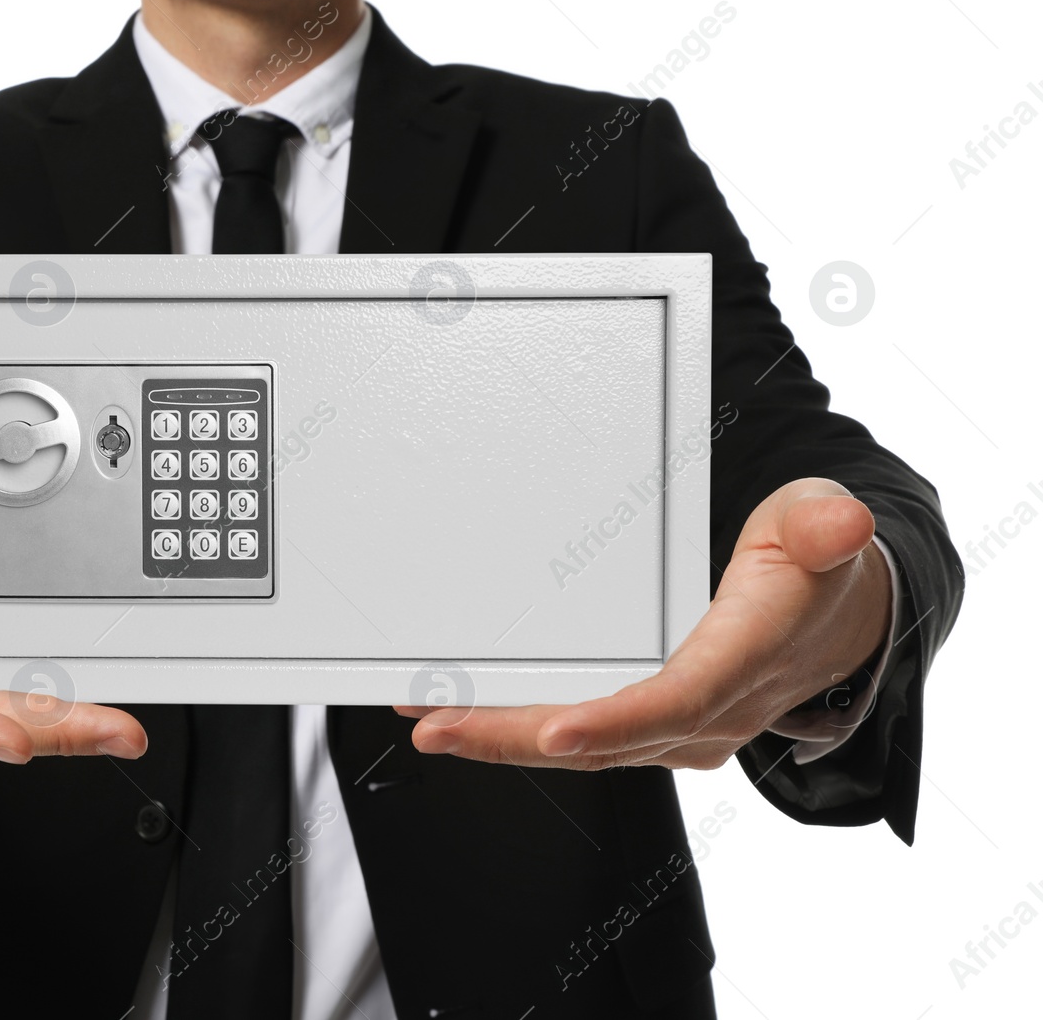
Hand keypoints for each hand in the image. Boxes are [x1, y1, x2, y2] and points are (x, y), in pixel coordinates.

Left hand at [400, 477, 893, 769]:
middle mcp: (707, 712)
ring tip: (429, 721)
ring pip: (581, 746)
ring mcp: (676, 727)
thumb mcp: (822, 530)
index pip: (676, 701)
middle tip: (438, 724)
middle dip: (515, 736)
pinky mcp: (650, 725)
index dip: (613, 721)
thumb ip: (823, 528)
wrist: (835, 619)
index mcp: (744, 660)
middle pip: (605, 737)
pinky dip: (518, 729)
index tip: (553, 728)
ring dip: (501, 738)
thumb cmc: (814, 572)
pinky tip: (463, 716)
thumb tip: (840, 524)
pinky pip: (579, 737)